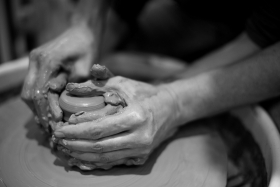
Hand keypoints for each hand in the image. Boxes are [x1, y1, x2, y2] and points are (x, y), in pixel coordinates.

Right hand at [21, 25, 95, 131]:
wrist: (81, 31)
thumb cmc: (87, 47)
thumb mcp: (85, 65)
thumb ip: (72, 82)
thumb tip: (57, 98)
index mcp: (47, 60)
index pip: (41, 92)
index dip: (47, 110)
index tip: (56, 123)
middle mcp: (35, 61)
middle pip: (29, 94)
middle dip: (39, 113)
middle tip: (50, 129)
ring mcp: (33, 62)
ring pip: (27, 92)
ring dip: (37, 109)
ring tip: (48, 124)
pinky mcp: (36, 65)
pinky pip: (32, 86)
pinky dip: (38, 100)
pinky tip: (45, 112)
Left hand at [54, 67, 179, 169]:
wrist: (172, 108)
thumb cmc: (147, 93)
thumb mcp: (124, 83)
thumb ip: (97, 86)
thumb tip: (71, 90)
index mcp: (136, 117)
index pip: (98, 129)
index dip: (75, 131)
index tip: (59, 130)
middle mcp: (140, 137)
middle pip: (99, 147)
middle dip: (74, 145)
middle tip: (58, 140)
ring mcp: (142, 150)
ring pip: (105, 159)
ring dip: (82, 155)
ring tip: (67, 148)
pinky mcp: (142, 157)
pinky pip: (114, 162)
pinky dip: (95, 161)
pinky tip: (83, 156)